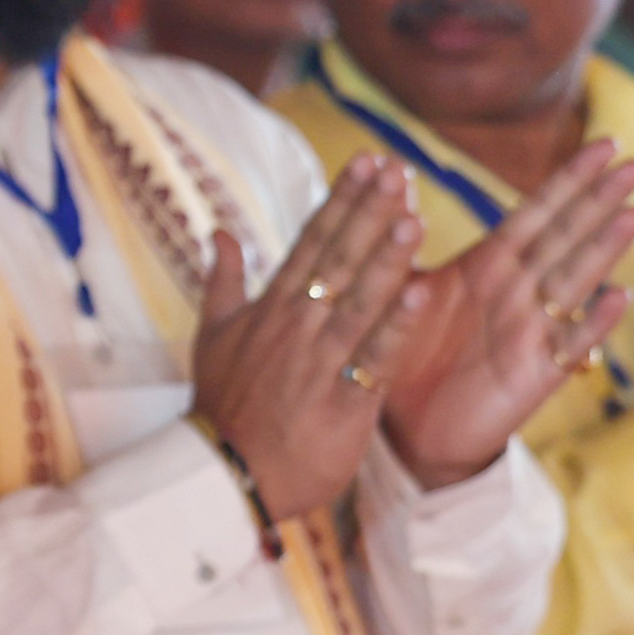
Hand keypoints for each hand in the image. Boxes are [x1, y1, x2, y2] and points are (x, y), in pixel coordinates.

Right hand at [189, 152, 427, 520]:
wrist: (223, 472)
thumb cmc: (221, 405)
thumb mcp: (211, 336)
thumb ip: (223, 281)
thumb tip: (219, 233)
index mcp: (271, 307)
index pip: (312, 240)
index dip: (341, 199)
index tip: (368, 162)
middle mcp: (295, 326)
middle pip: (338, 259)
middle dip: (369, 213)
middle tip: (399, 169)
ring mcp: (318, 362)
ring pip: (357, 301)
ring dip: (387, 259)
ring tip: (415, 219)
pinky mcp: (341, 402)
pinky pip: (373, 358)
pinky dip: (396, 326)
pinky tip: (422, 294)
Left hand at [376, 140, 633, 482]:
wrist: (405, 429)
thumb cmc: (407, 351)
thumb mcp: (400, 288)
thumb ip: (399, 238)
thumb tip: (390, 173)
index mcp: (488, 267)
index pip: (536, 213)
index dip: (569, 180)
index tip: (605, 141)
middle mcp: (517, 293)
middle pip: (565, 238)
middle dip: (599, 201)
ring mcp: (531, 332)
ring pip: (573, 282)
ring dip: (604, 250)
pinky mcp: (533, 376)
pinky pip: (569, 346)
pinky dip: (593, 323)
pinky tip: (619, 297)